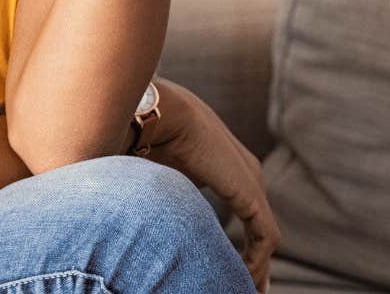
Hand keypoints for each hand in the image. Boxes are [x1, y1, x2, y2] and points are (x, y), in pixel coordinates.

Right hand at [134, 78, 280, 291]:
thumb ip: (154, 195)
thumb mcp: (150, 173)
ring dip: (254, 266)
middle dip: (252, 260)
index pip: (240, 206)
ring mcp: (251, 182)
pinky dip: (256, 262)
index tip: (220, 264)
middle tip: (246, 286)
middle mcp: (243, 172)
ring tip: (247, 289)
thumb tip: (126, 220)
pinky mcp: (251, 195)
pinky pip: (263, 238)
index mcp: (220, 163)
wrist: (153, 114)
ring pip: (261, 236)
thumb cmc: (139, 134)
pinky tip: (243, 280)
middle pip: (256, 224)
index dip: (234, 238)